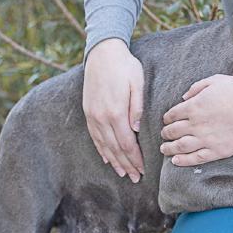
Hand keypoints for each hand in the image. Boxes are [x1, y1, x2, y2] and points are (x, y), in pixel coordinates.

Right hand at [82, 38, 146, 180]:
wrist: (102, 53)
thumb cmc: (124, 66)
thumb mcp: (137, 82)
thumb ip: (137, 107)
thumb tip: (136, 129)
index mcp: (116, 111)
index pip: (126, 143)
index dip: (135, 159)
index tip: (143, 170)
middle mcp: (101, 117)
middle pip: (115, 148)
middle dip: (126, 165)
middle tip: (135, 178)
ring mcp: (93, 115)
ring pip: (103, 145)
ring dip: (114, 161)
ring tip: (123, 173)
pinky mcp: (88, 112)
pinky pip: (95, 136)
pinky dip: (102, 149)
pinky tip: (107, 158)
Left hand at [160, 74, 232, 165]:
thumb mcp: (214, 80)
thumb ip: (196, 87)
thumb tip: (184, 97)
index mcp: (193, 107)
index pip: (172, 114)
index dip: (167, 118)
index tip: (167, 120)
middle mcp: (195, 124)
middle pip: (173, 131)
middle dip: (166, 133)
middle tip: (164, 134)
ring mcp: (205, 139)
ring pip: (180, 146)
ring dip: (169, 148)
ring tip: (164, 149)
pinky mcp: (216, 150)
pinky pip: (195, 158)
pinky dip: (183, 160)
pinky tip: (175, 160)